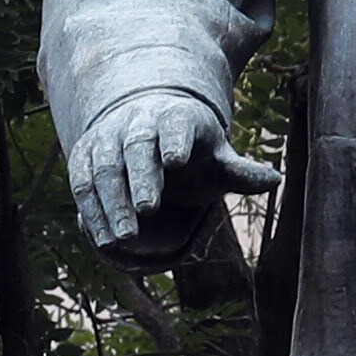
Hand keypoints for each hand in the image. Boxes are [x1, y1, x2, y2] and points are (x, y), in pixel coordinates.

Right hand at [71, 89, 280, 262]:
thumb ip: (238, 171)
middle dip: (141, 177)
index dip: (174, 140)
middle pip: (135, 146)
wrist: (147, 124)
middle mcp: (138, 121)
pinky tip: (102, 239)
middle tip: (148, 210)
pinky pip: (82, 182)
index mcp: (176, 117)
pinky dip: (91, 211)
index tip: (176, 160)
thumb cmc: (192, 150)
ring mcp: (108, 137)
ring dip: (112, 201)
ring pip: (105, 166)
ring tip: (125, 237)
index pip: (174, 124)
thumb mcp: (217, 158)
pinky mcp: (85, 155)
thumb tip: (274, 179)